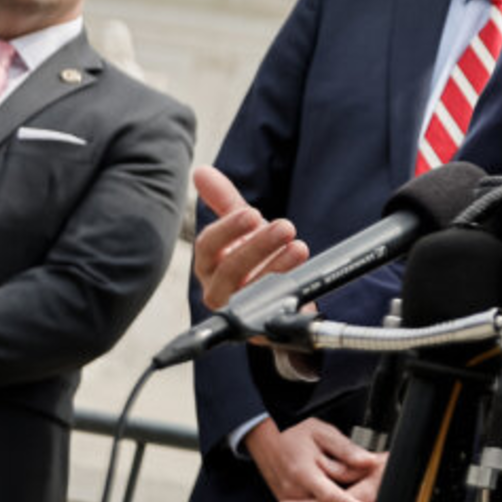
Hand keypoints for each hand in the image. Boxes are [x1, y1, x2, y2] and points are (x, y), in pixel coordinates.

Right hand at [190, 165, 309, 312]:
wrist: (275, 298)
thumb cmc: (254, 260)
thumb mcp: (242, 229)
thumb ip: (224, 201)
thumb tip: (200, 171)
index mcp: (209, 264)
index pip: (207, 246)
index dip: (228, 229)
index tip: (253, 213)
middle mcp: (217, 289)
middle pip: (229, 270)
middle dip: (258, 247)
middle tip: (286, 226)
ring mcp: (238, 311)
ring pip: (250, 293)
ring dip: (276, 269)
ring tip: (299, 247)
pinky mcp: (261, 330)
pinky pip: (270, 316)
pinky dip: (285, 298)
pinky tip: (302, 282)